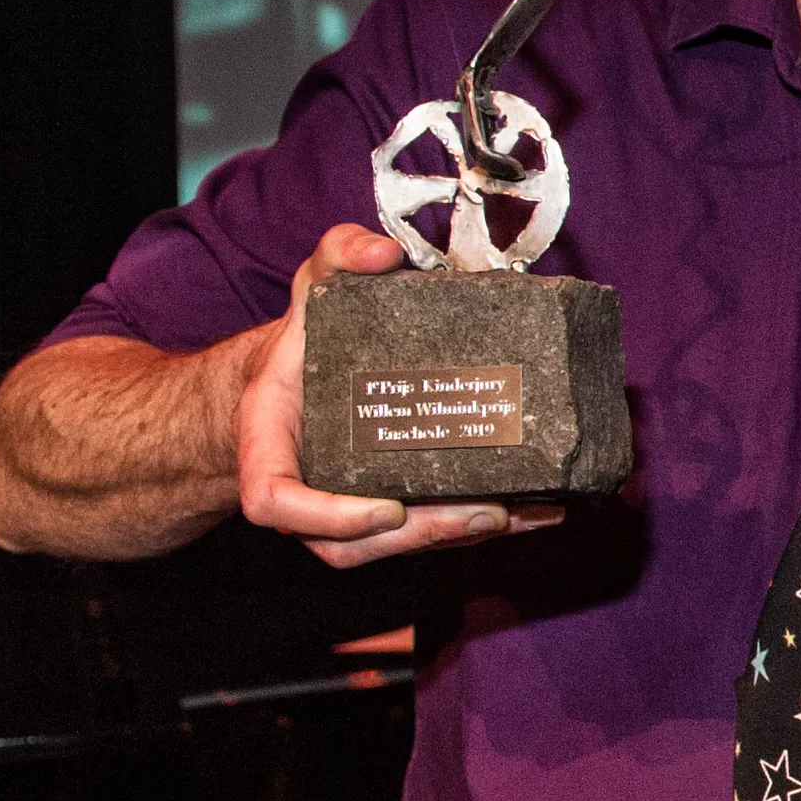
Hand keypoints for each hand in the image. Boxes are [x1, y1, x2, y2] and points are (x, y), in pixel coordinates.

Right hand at [241, 224, 562, 566]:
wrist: (301, 376)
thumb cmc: (306, 340)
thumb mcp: (314, 287)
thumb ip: (337, 257)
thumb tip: (381, 252)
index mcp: (269, 445)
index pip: (273, 500)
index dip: (324, 516)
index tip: (388, 508)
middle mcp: (303, 489)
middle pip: (347, 543)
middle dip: (421, 535)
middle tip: (487, 511)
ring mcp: (342, 508)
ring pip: (391, 548)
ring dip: (457, 537)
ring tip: (520, 514)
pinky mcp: (385, 511)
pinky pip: (422, 534)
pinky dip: (476, 529)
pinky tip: (532, 512)